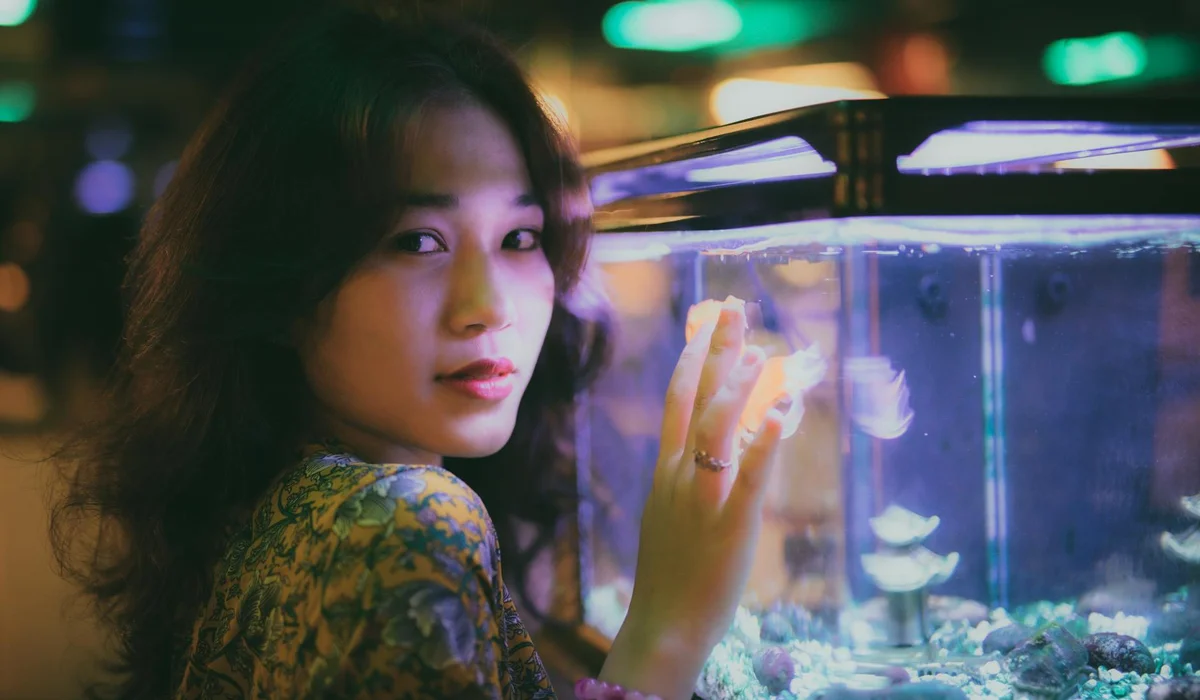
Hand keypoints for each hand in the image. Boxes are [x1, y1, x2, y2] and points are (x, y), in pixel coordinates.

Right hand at [600, 297, 785, 698]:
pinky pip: (749, 476)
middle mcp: (679, 475)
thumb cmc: (671, 571)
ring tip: (757, 352)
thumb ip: (686, 477)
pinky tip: (780, 410)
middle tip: (734, 309)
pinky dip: (764, 440)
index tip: (707, 322)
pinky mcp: (731, 524)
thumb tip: (709, 447)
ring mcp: (702, 498)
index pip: (676, 399)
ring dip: (735, 386)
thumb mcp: (669, 512)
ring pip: (714, 429)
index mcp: (665, 471)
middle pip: (694, 399)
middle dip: (714, 351)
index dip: (692, 357)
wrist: (663, 623)